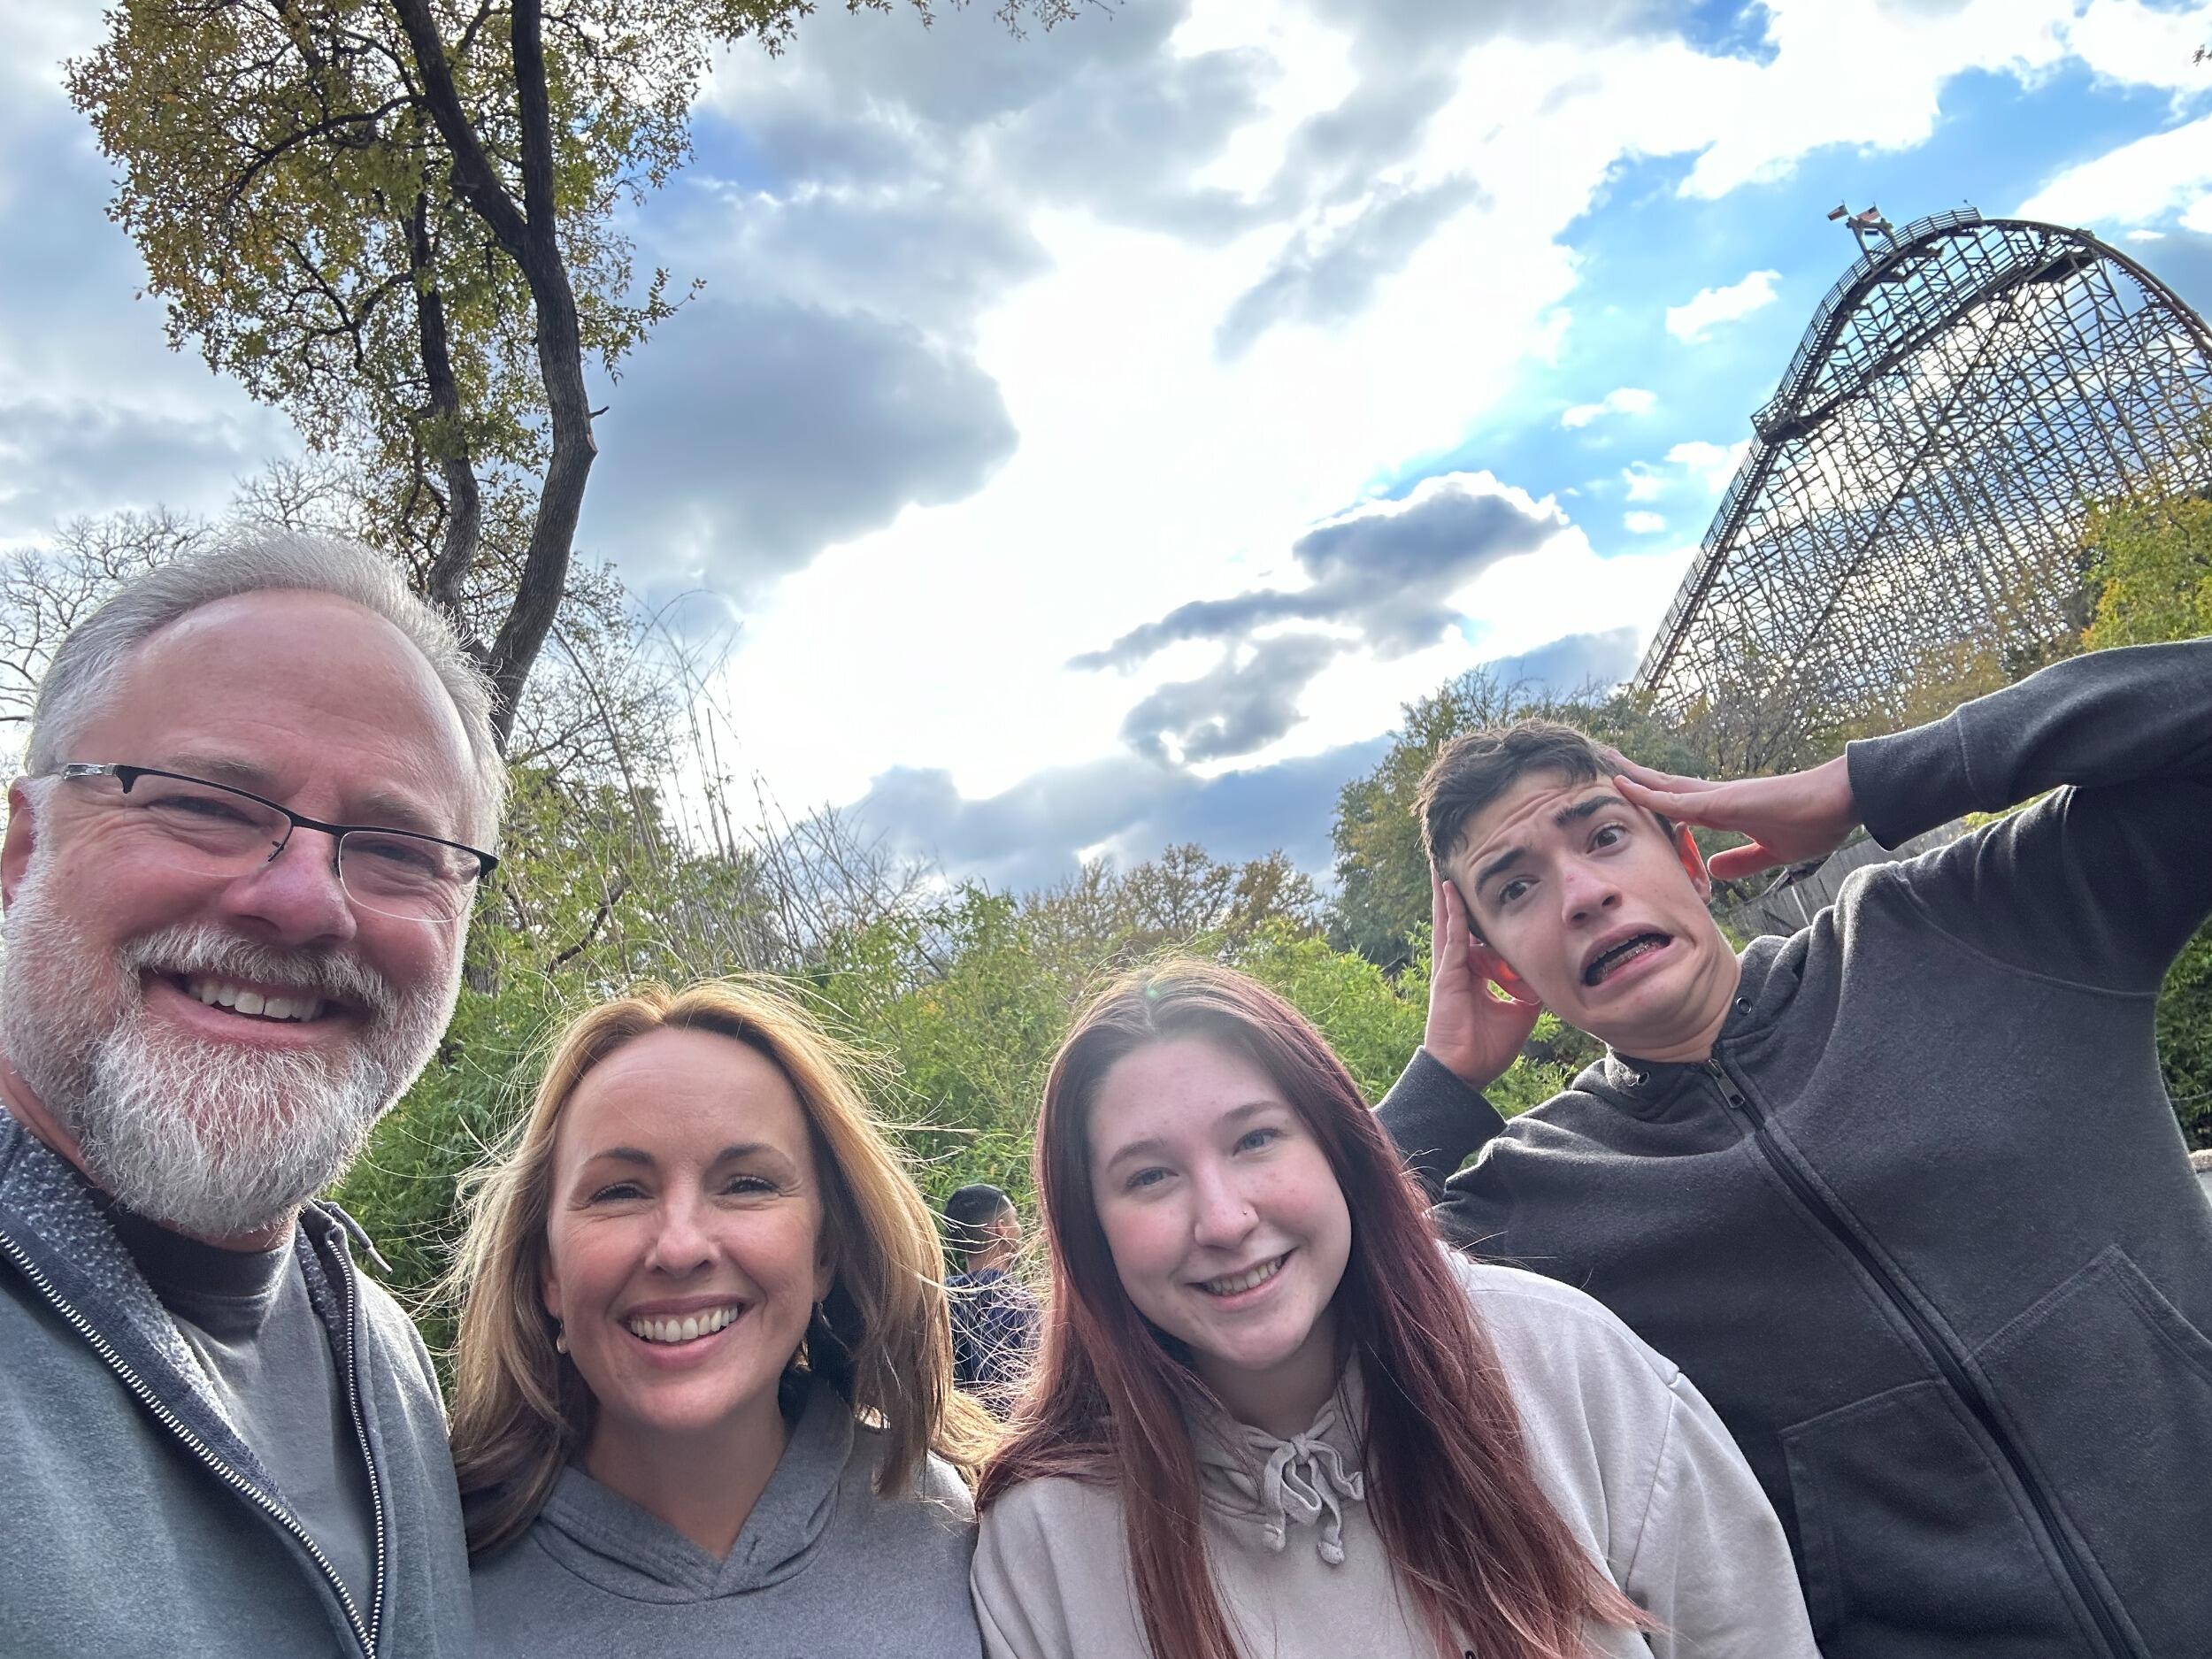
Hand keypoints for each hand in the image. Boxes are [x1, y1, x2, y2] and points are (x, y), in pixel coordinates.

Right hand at [1424, 870, 1542, 1091]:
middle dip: (1457, 896)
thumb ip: (1530, 988)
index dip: (1484, 918)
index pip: (1479, 938)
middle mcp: (1459, 967)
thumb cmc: (1487, 1047)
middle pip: (1458, 923)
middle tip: (1456, 866)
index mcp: (1474, 976)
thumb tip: (1549, 971)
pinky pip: (1452, 936)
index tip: (1490, 895)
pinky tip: (1449, 889)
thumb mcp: (1521, 1013)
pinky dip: (1452, 913)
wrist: (1466, 1072)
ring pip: (1449, 922)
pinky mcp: (1447, 974)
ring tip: (1442, 864)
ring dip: (1447, 894)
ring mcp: (1450, 968)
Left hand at [1610, 753, 1858, 880]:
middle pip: (1666, 789)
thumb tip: (1712, 872)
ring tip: (1606, 765)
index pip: (1679, 808)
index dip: (1654, 803)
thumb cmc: (1815, 822)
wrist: (1843, 802)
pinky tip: (1627, 788)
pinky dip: (1650, 796)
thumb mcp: (1771, 854)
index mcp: (1725, 812)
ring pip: (1666, 788)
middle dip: (1636, 780)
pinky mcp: (1726, 800)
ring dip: (1634, 779)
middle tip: (1607, 766)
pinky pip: (1679, 801)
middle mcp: (1716, 799)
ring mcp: (1720, 797)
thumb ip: (1742, 862)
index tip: (1630, 800)